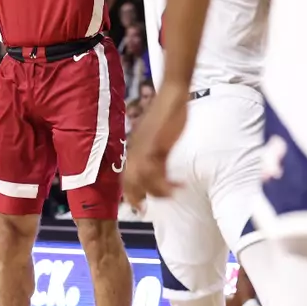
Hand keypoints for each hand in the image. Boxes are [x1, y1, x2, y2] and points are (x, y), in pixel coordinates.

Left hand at [122, 82, 187, 206]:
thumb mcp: (157, 134)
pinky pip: (158, 172)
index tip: (138, 204)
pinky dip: (168, 183)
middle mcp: (136, 150)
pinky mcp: (157, 146)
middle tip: (144, 211)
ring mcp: (145, 149)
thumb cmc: (167, 111)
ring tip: (174, 194)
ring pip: (144, 180)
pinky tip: (180, 184)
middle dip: (136, 198)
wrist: (171, 94)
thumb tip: (158, 159)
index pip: (126, 175)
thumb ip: (155, 148)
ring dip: (159, 192)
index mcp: (135, 148)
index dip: (129, 192)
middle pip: (130, 181)